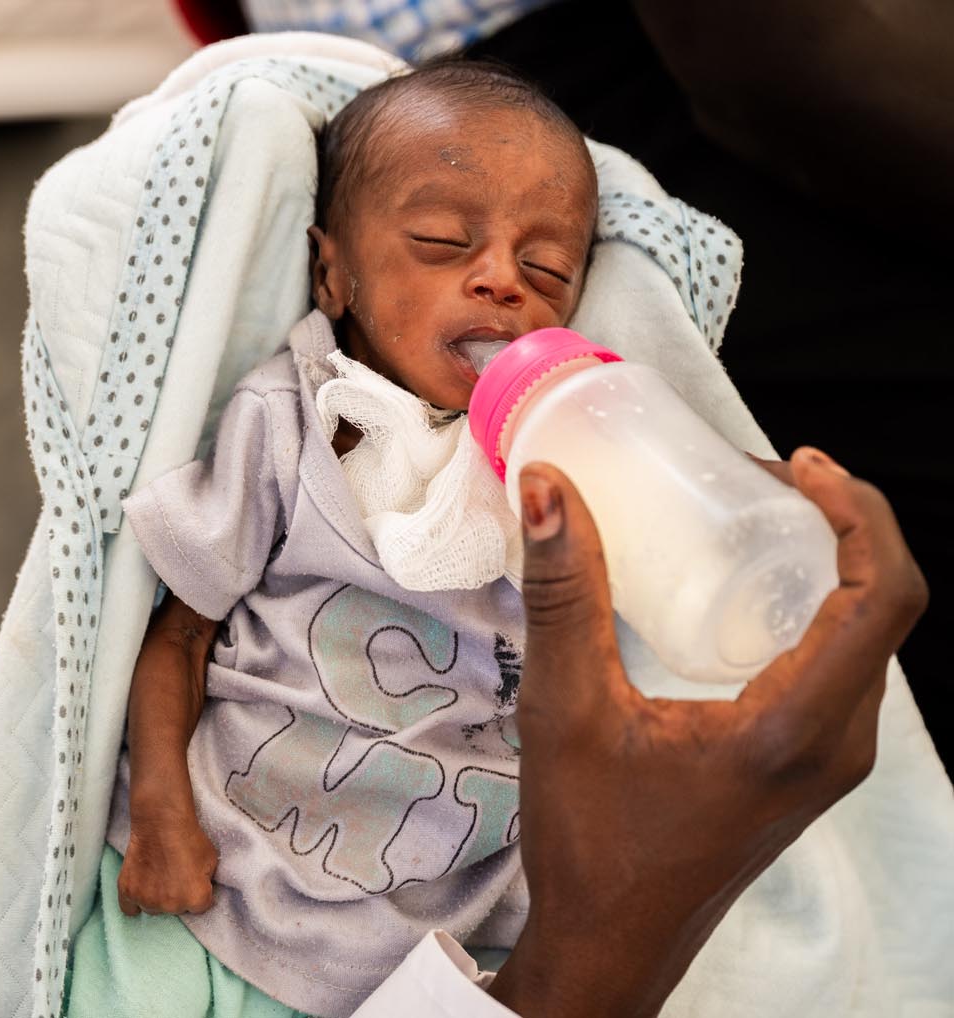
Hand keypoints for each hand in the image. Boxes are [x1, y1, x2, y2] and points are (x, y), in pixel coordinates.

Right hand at [117, 805, 218, 916]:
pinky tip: (139, 889)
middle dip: (176, 895)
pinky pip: (130, 908)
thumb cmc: (188, 837)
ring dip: (155, 897)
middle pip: (175, 909)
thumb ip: (206, 882)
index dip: (196, 891)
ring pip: (153, 908)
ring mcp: (148, 900)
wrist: (161, 821)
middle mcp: (172, 905)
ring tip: (156, 875)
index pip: (199, 907)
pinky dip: (134, 901)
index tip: (190, 878)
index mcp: (196, 899)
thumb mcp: (211, 860)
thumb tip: (200, 888)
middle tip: (172, 873)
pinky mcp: (128, 892)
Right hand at [490, 447, 925, 1017]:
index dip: (861, 514)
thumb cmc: (590, 840)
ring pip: (867, 638)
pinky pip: (840, 668)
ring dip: (829, 566)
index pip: (884, 598)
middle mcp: (835, 745)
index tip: (801, 465)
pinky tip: (746, 592)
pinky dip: (812, 610)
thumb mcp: (566, 708)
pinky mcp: (807, 768)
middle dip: (839, 526)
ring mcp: (829, 761)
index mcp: (796, 730)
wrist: (609, 940)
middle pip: (884, 608)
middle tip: (757, 479)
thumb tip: (547, 487)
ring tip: (753, 519)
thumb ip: (562, 596)